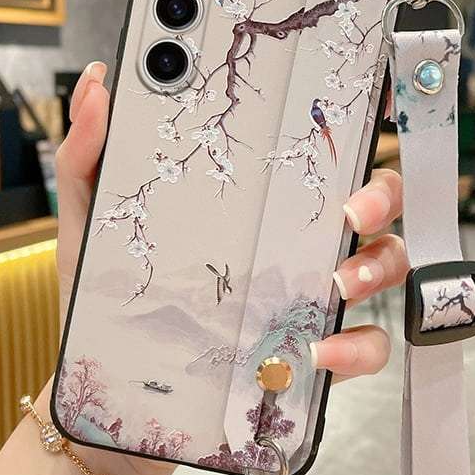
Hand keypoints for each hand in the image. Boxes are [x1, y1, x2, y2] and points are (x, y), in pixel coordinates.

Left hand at [54, 62, 407, 451]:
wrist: (108, 394)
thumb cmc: (107, 299)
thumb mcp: (93, 223)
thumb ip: (90, 153)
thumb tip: (96, 80)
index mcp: (255, 202)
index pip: (316, 153)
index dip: (356, 125)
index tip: (374, 103)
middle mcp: (294, 242)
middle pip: (371, 200)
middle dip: (381, 193)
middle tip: (352, 207)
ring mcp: (310, 298)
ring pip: (384, 265)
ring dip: (379, 265)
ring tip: (339, 281)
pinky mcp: (312, 358)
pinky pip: (365, 346)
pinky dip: (358, 346)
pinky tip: (319, 351)